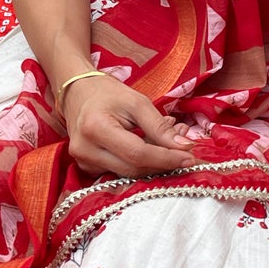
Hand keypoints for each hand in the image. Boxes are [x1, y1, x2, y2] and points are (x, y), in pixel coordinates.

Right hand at [61, 73, 197, 177]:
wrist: (78, 93)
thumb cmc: (108, 94)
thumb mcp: (137, 102)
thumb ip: (160, 127)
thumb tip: (185, 147)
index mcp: (95, 128)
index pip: (137, 154)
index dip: (166, 158)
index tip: (190, 156)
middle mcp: (85, 150)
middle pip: (134, 168)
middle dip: (164, 161)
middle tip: (185, 146)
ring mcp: (83, 162)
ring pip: (129, 173)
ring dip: (155, 163)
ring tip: (170, 142)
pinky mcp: (87, 169)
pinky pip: (121, 172)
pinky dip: (140, 163)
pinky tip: (150, 147)